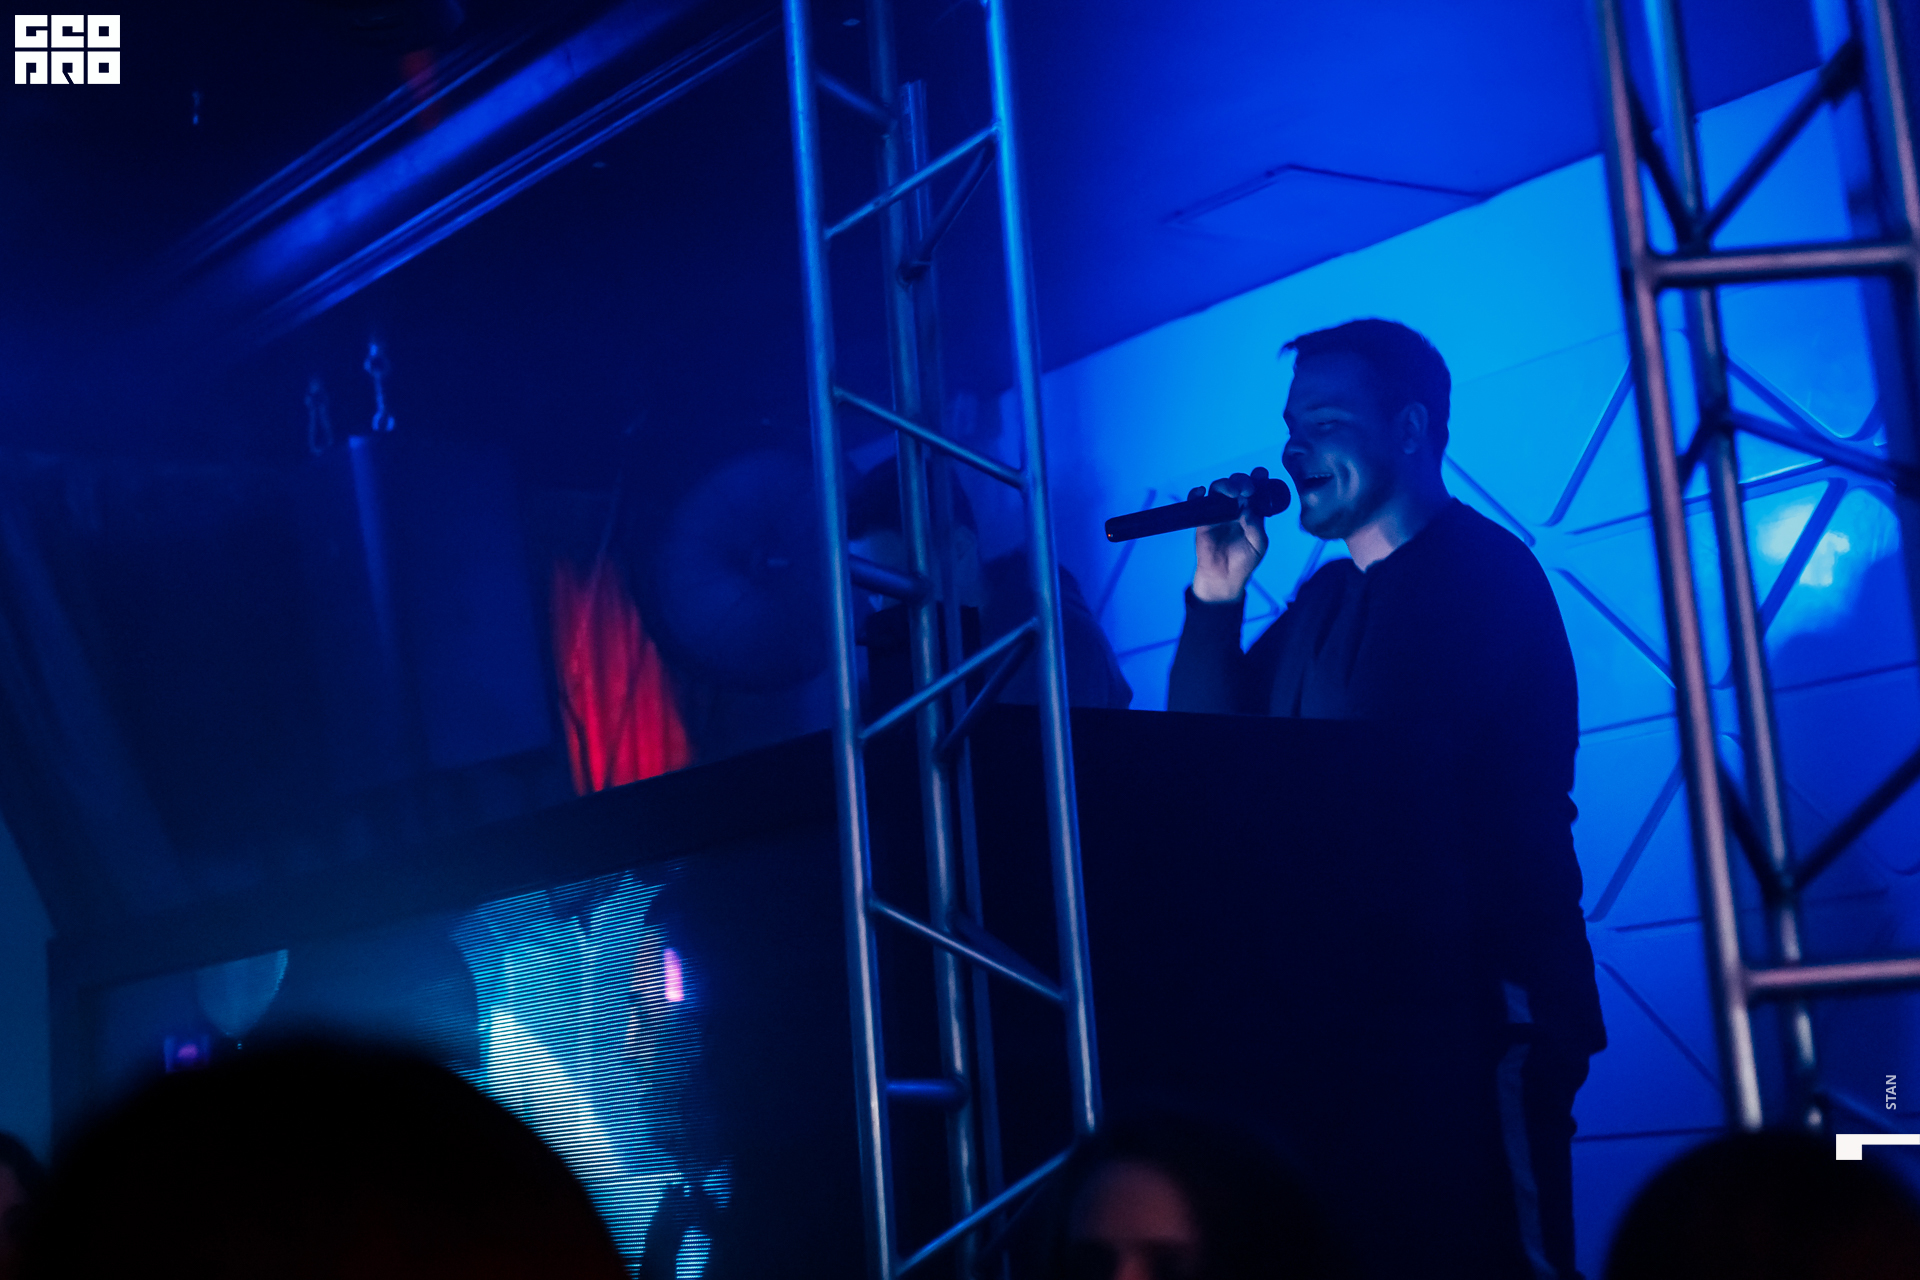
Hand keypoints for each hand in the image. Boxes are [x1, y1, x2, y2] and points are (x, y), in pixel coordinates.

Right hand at [1191, 468, 1269, 602]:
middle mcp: (1236, 507)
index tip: (1260, 474)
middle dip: (1242, 481)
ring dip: (1224, 484)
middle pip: (1237, 484)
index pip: (1256, 489)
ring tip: (1232, 492)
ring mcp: (1219, 512)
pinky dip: (1196, 493)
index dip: (1258, 478)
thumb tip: (1247, 508)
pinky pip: (1197, 502)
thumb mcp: (1259, 544)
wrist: (1224, 577)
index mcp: (1253, 511)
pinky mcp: (1202, 519)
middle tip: (1246, 489)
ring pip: (1219, 488)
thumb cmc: (1245, 560)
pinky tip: (1201, 491)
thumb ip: (1255, 526)